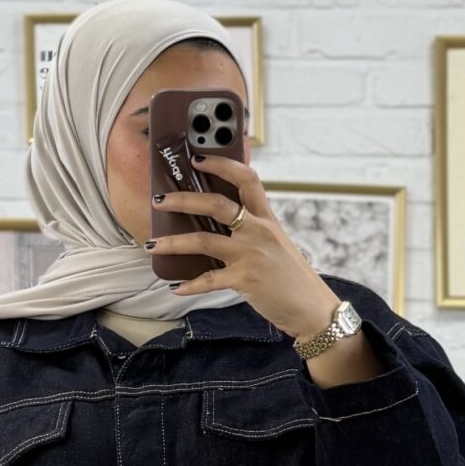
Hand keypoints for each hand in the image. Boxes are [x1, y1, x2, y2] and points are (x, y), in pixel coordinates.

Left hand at [148, 154, 337, 342]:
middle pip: (216, 204)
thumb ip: (251, 230)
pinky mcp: (245, 280)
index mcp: (266, 218)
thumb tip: (215, 225)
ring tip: (152, 244)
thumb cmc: (291, 277)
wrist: (312, 308)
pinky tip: (176, 287)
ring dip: (173, 242)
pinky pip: (210, 280)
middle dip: (183, 199)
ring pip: (204, 241)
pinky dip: (190, 284)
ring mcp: (251, 255)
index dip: (221, 163)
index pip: (246, 178)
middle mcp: (258, 231)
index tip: (197, 157)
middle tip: (159, 199)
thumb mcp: (276, 244)